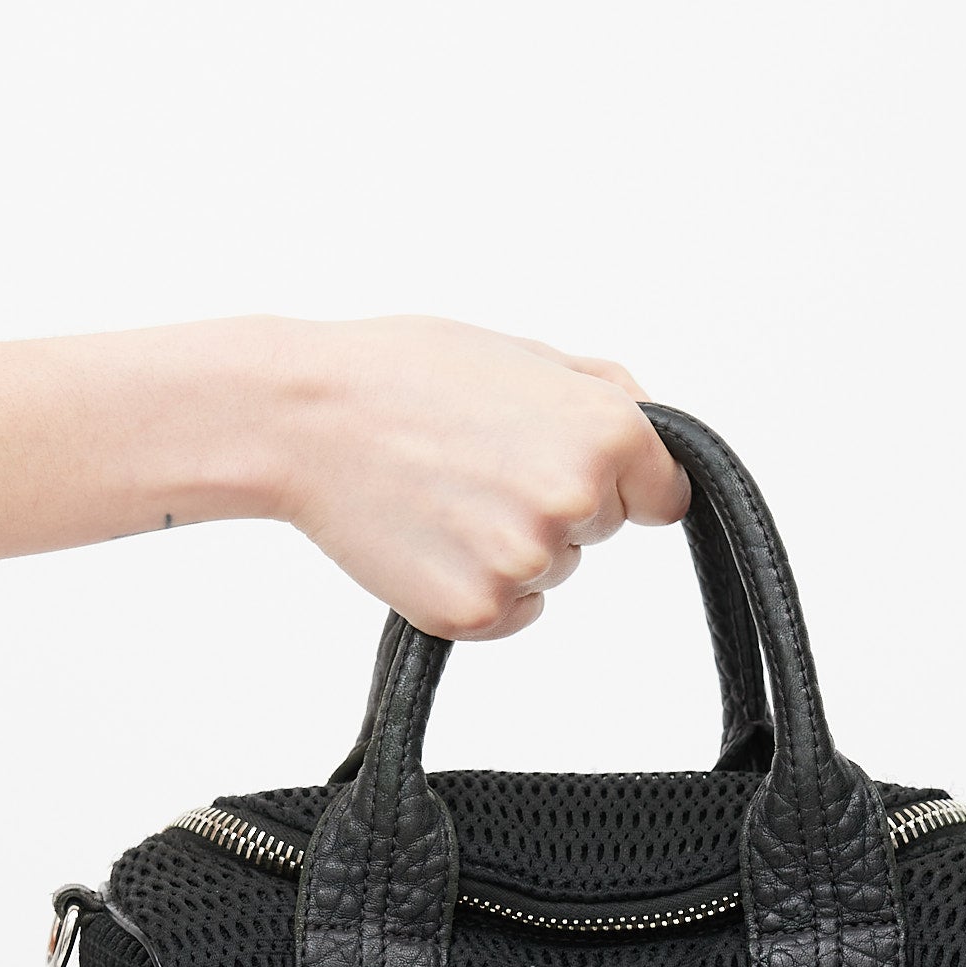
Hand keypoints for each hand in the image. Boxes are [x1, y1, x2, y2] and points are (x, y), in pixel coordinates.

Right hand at [269, 315, 689, 639]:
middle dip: (555, 504)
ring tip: (444, 493)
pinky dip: (479, 587)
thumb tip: (656, 433)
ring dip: (512, 546)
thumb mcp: (521, 353)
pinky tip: (430, 536)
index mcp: (607, 431)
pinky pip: (513, 613)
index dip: (621, 481)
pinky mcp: (479, 612)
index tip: (571, 468)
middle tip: (477, 463)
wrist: (304, 418)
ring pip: (553, 571)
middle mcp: (578, 500)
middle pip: (600, 531)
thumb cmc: (404, 374)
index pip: (662, 494)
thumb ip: (604, 391)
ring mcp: (528, 562)